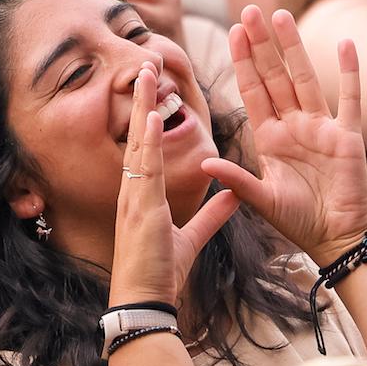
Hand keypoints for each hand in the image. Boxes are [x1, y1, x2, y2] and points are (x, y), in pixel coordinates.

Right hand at [109, 63, 238, 305]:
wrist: (144, 300)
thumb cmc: (161, 272)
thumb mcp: (192, 237)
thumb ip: (213, 213)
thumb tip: (233, 195)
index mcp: (143, 196)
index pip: (146, 149)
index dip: (148, 118)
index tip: (155, 90)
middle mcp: (133, 190)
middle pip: (137, 136)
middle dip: (141, 101)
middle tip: (145, 65)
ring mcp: (133, 197)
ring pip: (137, 144)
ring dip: (141, 109)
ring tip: (145, 76)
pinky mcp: (138, 209)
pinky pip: (143, 169)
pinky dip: (145, 142)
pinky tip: (149, 119)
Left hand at [201, 7, 366, 265]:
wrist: (337, 238)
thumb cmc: (298, 221)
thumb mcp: (260, 199)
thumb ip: (235, 179)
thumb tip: (204, 163)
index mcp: (269, 138)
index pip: (252, 91)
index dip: (242, 62)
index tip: (232, 32)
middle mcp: (294, 126)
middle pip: (275, 76)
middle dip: (262, 45)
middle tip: (249, 11)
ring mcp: (322, 128)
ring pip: (305, 78)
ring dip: (294, 48)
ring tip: (281, 15)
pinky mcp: (349, 136)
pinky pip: (351, 99)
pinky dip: (350, 72)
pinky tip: (346, 44)